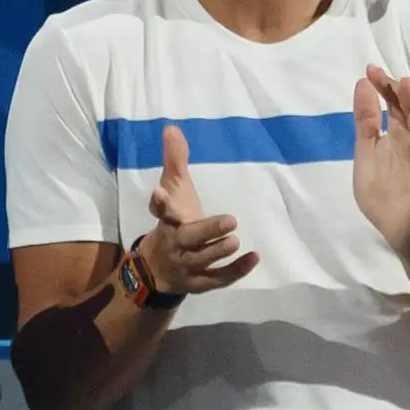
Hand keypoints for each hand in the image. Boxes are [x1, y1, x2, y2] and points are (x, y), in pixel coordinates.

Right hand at [138, 125, 259, 293]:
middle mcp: (176, 243)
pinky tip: (254, 258)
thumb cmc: (172, 223)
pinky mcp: (200, 281)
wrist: (156, 270)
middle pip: (188, 238)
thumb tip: (172, 128)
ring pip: (202, 259)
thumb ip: (175, 162)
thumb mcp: (172, 192)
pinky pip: (218, 278)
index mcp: (168, 221)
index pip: (161, 211)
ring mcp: (188, 264)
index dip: (161, 203)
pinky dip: (236, 270)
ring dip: (218, 251)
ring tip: (235, 240)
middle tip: (231, 221)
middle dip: (206, 230)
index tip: (159, 193)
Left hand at [352, 64, 409, 257]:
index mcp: (394, 135)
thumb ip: (365, 123)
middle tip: (378, 72)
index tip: (368, 71)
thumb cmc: (382, 194)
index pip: (389, 105)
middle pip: (404, 108)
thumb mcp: (365, 154)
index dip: (380, 88)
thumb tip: (361, 86)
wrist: (400, 228)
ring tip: (401, 85)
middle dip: (393, 90)